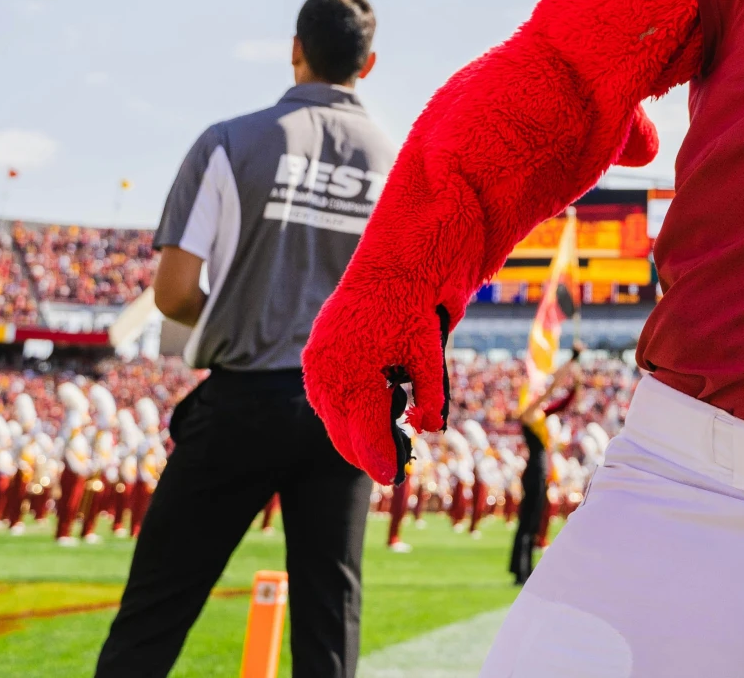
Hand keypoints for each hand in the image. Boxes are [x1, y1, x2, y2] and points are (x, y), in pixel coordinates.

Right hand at [302, 280, 450, 484]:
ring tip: (378, 435)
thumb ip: (428, 397)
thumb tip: (428, 428)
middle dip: (365, 452)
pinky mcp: (314, 355)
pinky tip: (361, 408)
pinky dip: (342, 407)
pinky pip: (324, 396)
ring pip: (331, 418)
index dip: (380, 460)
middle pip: (342, 435)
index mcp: (358, 379)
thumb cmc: (413, 308)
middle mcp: (329, 376)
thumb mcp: (428, 355)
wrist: (394, 265)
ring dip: (352, 431)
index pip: (365, 438)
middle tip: (388, 464)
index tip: (390, 478)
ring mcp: (317, 366)